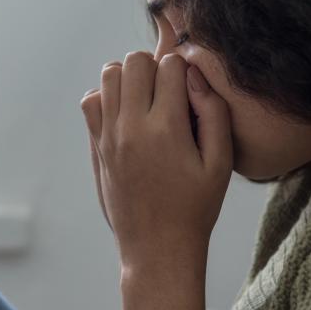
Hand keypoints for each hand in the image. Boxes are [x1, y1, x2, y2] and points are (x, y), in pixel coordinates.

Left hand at [79, 51, 232, 269]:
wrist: (157, 248)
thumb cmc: (196, 208)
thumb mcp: (220, 164)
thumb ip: (214, 113)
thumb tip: (194, 75)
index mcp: (167, 129)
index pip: (170, 65)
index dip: (185, 71)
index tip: (191, 93)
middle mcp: (131, 127)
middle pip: (134, 61)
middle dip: (155, 67)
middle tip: (168, 93)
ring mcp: (108, 136)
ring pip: (108, 74)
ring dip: (129, 78)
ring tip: (147, 101)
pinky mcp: (96, 147)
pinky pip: (90, 101)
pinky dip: (106, 97)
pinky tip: (127, 115)